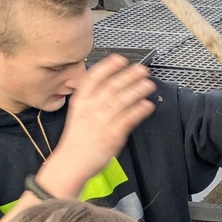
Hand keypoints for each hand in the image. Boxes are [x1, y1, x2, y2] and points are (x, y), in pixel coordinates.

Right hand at [46, 55, 155, 194]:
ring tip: (148, 84)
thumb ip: (90, 98)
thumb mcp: (78, 112)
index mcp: (80, 101)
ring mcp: (101, 121)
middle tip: (142, 69)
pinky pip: (128, 120)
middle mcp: (90, 108)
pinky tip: (148, 105)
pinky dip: (139, 111)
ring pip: (122, 101)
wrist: (72, 161)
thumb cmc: (77, 138)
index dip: (109, 66)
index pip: (94, 78)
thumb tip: (106, 85)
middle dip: (129, 76)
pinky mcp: (112, 135)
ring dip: (137, 90)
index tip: (120, 59)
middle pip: (112, 87)